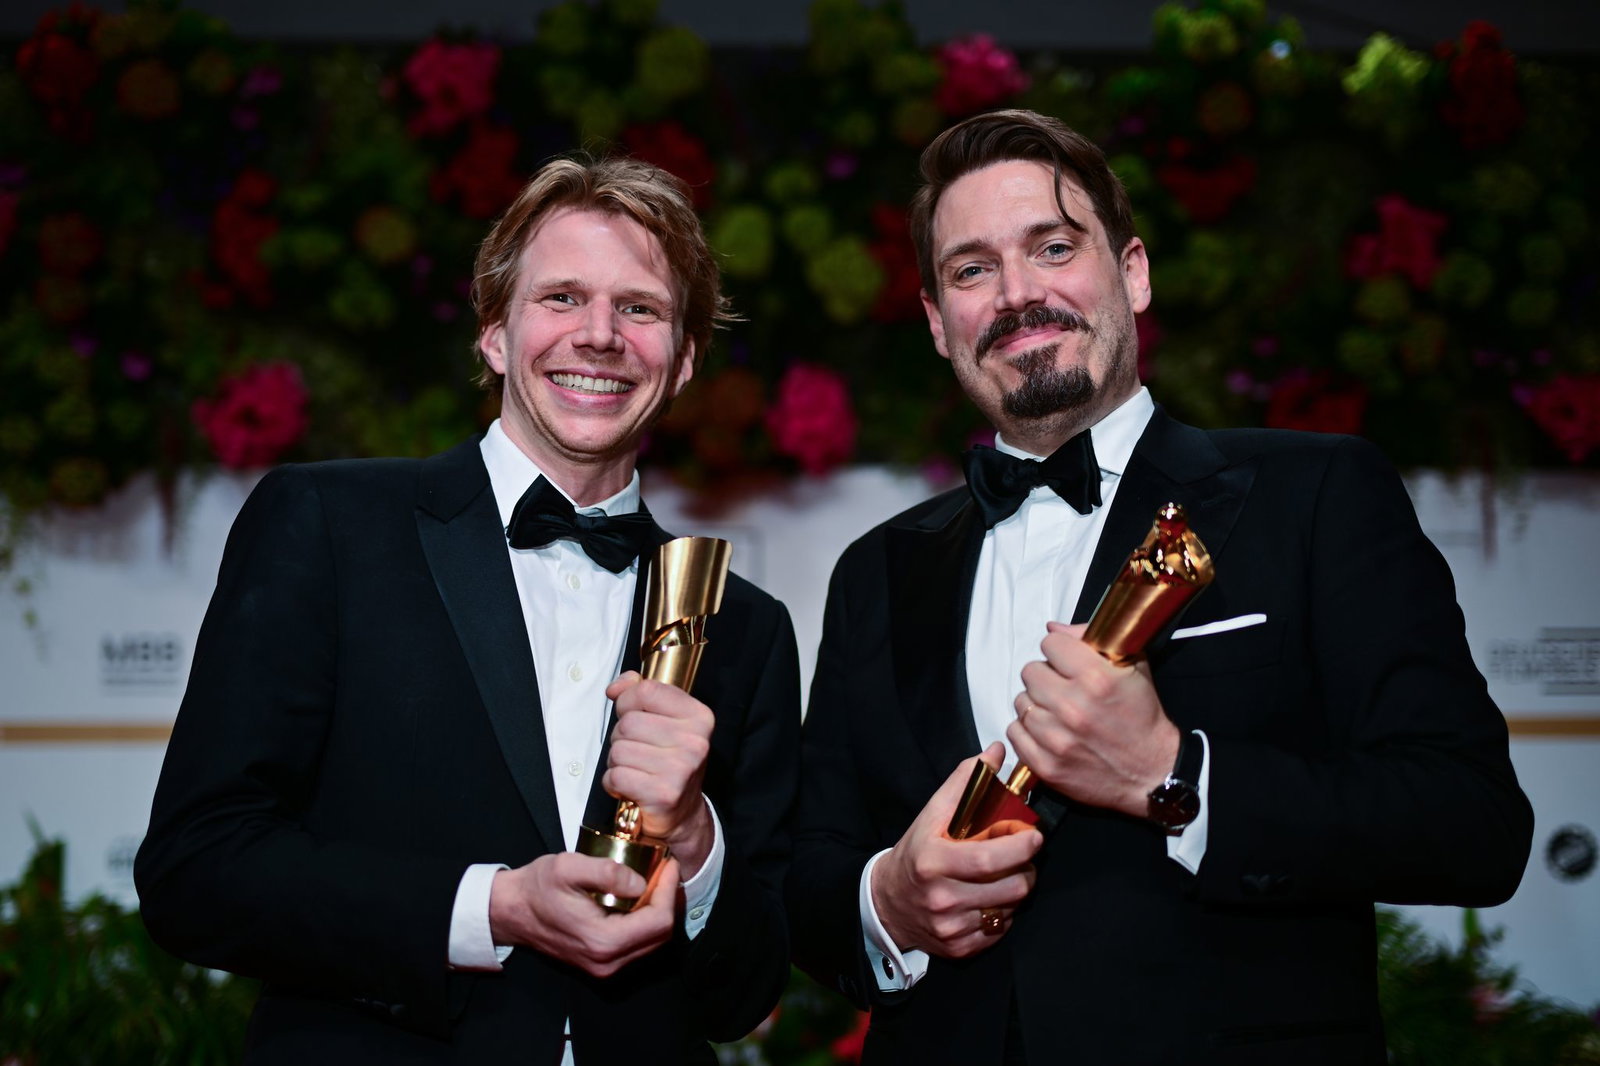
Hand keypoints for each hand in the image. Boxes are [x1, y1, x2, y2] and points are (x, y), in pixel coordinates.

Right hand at [488, 853, 679, 977]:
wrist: (510, 911)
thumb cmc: (536, 888)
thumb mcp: (568, 867)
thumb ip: (607, 872)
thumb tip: (640, 882)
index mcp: (602, 941)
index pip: (659, 922)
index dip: (669, 890)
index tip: (668, 865)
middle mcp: (607, 962)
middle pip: (661, 935)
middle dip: (668, 900)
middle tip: (664, 872)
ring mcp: (604, 967)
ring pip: (652, 942)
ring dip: (658, 911)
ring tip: (654, 882)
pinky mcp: (601, 964)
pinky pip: (637, 945)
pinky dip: (645, 922)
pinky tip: (638, 899)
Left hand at [603, 672, 714, 877]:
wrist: (683, 814)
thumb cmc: (669, 764)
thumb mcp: (664, 722)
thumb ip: (641, 695)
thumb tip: (617, 687)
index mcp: (699, 717)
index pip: (647, 690)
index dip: (628, 701)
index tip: (631, 714)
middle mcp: (695, 742)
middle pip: (628, 723)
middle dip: (621, 738)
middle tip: (637, 753)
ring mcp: (681, 769)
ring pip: (619, 750)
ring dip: (617, 762)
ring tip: (635, 771)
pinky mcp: (663, 794)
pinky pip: (616, 775)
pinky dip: (614, 783)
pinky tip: (629, 787)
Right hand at [871, 744, 1042, 958]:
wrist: (887, 903)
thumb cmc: (916, 853)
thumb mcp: (933, 815)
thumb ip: (966, 782)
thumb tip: (996, 753)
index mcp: (934, 862)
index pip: (990, 858)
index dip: (1021, 846)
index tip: (1033, 835)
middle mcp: (942, 898)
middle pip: (1012, 887)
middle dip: (1026, 869)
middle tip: (1021, 857)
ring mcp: (951, 927)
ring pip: (1011, 909)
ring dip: (1016, 890)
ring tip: (1004, 876)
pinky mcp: (960, 948)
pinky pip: (1000, 930)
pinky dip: (1002, 913)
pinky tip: (988, 898)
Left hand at [1008, 621, 1179, 817]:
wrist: (1151, 772)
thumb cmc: (1142, 717)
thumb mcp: (1132, 668)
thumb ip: (1091, 640)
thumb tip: (1053, 628)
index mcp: (1096, 679)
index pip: (1050, 644)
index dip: (1059, 651)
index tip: (1067, 662)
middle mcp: (1073, 707)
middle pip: (1030, 672)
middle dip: (1046, 676)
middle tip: (1063, 688)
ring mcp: (1057, 739)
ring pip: (1021, 702)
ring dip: (1037, 704)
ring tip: (1058, 712)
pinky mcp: (1047, 765)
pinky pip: (1014, 732)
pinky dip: (1027, 731)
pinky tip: (1048, 731)